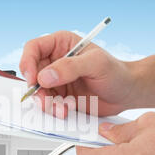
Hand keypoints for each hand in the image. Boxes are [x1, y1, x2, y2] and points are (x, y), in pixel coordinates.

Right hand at [19, 31, 137, 117]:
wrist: (127, 93)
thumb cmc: (116, 72)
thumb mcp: (95, 64)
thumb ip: (70, 67)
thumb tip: (45, 76)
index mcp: (61, 44)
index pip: (33, 48)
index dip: (28, 63)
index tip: (32, 79)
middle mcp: (56, 61)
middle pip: (32, 73)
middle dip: (36, 89)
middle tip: (45, 100)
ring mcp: (57, 80)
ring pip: (38, 91)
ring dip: (46, 103)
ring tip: (61, 109)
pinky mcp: (61, 96)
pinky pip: (48, 104)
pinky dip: (54, 109)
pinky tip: (67, 110)